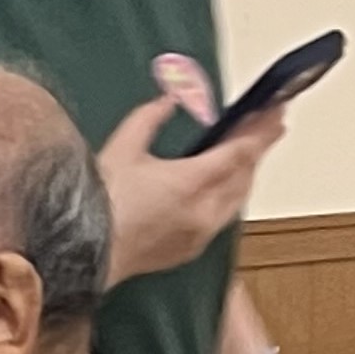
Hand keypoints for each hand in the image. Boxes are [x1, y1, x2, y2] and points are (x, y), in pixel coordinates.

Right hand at [99, 99, 284, 286]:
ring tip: (247, 157)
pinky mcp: (187, 251)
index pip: (241, 151)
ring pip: (237, 199)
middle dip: (257, 150)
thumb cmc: (94, 207)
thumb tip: (169, 99)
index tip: (277, 111)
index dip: (262, 129)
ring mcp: (198, 235)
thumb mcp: (121, 149)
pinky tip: (223, 190)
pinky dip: (229, 198)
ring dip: (245, 175)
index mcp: (191, 182)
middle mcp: (202, 211)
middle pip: (245, 175)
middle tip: (265, 127)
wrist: (78, 254)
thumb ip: (150, 118)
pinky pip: (221, 219)